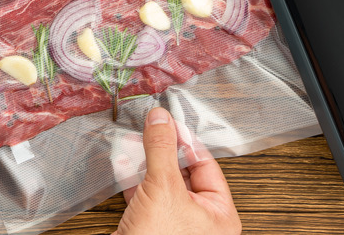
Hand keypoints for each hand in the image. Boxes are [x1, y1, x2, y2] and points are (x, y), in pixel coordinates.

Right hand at [114, 107, 241, 234]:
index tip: (167, 121)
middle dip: (162, 150)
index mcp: (220, 215)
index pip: (206, 164)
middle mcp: (201, 221)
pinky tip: (123, 165)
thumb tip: (161, 119)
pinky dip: (134, 180)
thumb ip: (162, 149)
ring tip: (133, 143)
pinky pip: (145, 197)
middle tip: (149, 129)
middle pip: (182, 172)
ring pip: (161, 184)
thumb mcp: (162, 188)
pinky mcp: (151, 229)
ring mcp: (175, 226)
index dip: (185, 140)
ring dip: (145, 163)